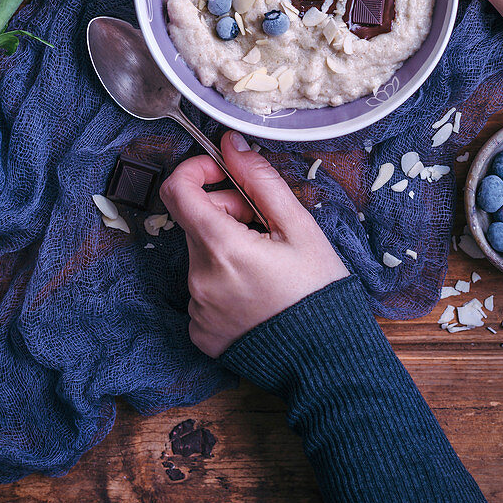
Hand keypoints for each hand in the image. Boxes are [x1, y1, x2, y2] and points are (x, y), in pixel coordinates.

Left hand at [159, 132, 348, 356]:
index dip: (195, 170)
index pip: (177, 191)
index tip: (220, 172)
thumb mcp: (299, 226)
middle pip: (194, 222)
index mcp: (222, 248)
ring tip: (266, 260)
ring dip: (225, 245)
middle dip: (225, 209)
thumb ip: (260, 179)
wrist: (325, 358)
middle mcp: (200, 279)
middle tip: (263, 223)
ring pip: (200, 254)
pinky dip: (224, 279)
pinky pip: (202, 288)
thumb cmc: (318, 291)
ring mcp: (197, 309)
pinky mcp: (200, 331)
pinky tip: (256, 289)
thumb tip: (230, 144)